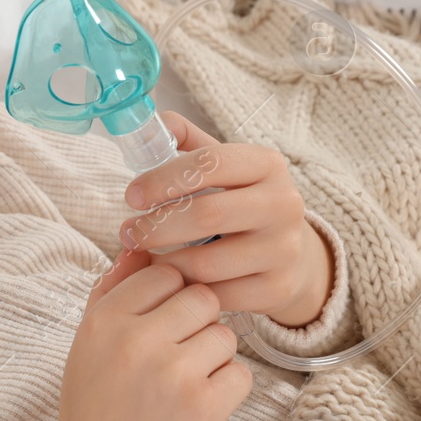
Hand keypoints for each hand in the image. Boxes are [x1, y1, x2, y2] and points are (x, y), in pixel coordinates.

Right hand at [58, 248, 251, 420]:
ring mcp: (175, 375)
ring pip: (224, 334)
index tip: (157, 324)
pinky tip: (196, 404)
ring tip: (182, 382)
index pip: (162, 274)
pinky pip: (241, 373)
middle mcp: (138, 343)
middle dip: (195, 322)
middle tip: (175, 353)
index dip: (167, 297)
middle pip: (201, 297)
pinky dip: (226, 389)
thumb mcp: (89, 342)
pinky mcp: (206, 408)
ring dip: (212, 356)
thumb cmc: (97, 401)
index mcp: (105, 321)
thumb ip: (112, 291)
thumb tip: (141, 246)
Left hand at [119, 111, 332, 328]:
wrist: (293, 254)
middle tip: (127, 233)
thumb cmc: (243, 203)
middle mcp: (282, 204)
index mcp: (266, 164)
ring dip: (164, 263)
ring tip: (144, 258)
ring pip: (207, 263)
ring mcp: (283, 249)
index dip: (163, 179)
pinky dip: (186, 291)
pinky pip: (217, 296)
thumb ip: (187, 142)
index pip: (209, 163)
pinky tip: (172, 282)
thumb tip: (152, 123)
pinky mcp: (277, 289)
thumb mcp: (225, 167)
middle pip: (206, 215)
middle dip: (156, 226)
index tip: (131, 195)